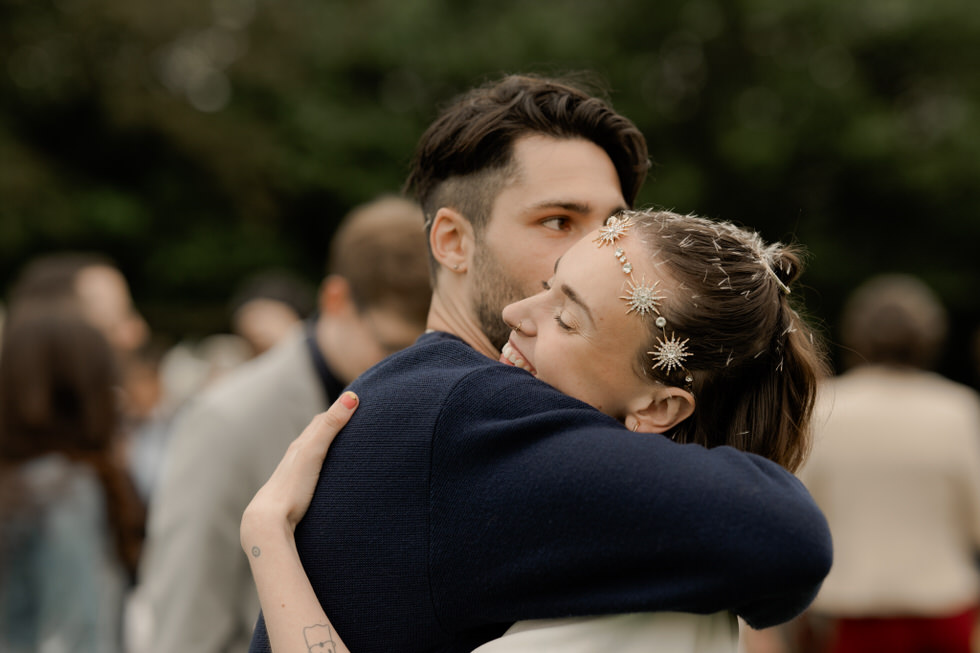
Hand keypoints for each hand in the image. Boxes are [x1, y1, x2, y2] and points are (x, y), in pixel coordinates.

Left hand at [241, 391, 358, 548]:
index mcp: (301, 445)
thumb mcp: (314, 451)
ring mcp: (296, 475)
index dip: (339, 410)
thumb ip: (331, 425)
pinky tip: (329, 474)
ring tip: (346, 445)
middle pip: (316, 435)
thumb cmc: (292, 486)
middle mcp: (296, 457)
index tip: (357, 402)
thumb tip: (352, 396)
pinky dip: (324, 465)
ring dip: (328, 446)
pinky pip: (313, 472)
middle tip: (355, 419)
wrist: (268, 521)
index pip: (321, 421)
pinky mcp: (297, 492)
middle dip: (334, 425)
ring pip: (314, 454)